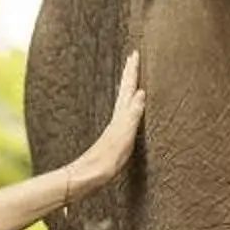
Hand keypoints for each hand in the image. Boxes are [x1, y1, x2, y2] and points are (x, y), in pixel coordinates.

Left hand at [54, 52, 144, 205]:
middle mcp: (118, 118)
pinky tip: (129, 108)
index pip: (128, 89)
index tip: (135, 53)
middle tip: (133, 57)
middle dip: (130, 74)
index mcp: (120, 116)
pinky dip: (130, 104)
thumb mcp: (123, 136)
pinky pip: (126, 113)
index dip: (132, 72)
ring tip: (134, 78)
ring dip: (129, 87)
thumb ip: (132, 115)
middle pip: (125, 91)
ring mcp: (116, 127)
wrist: (88, 176)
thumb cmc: (106, 160)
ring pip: (125, 100)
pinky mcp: (116, 137)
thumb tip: (141, 92)